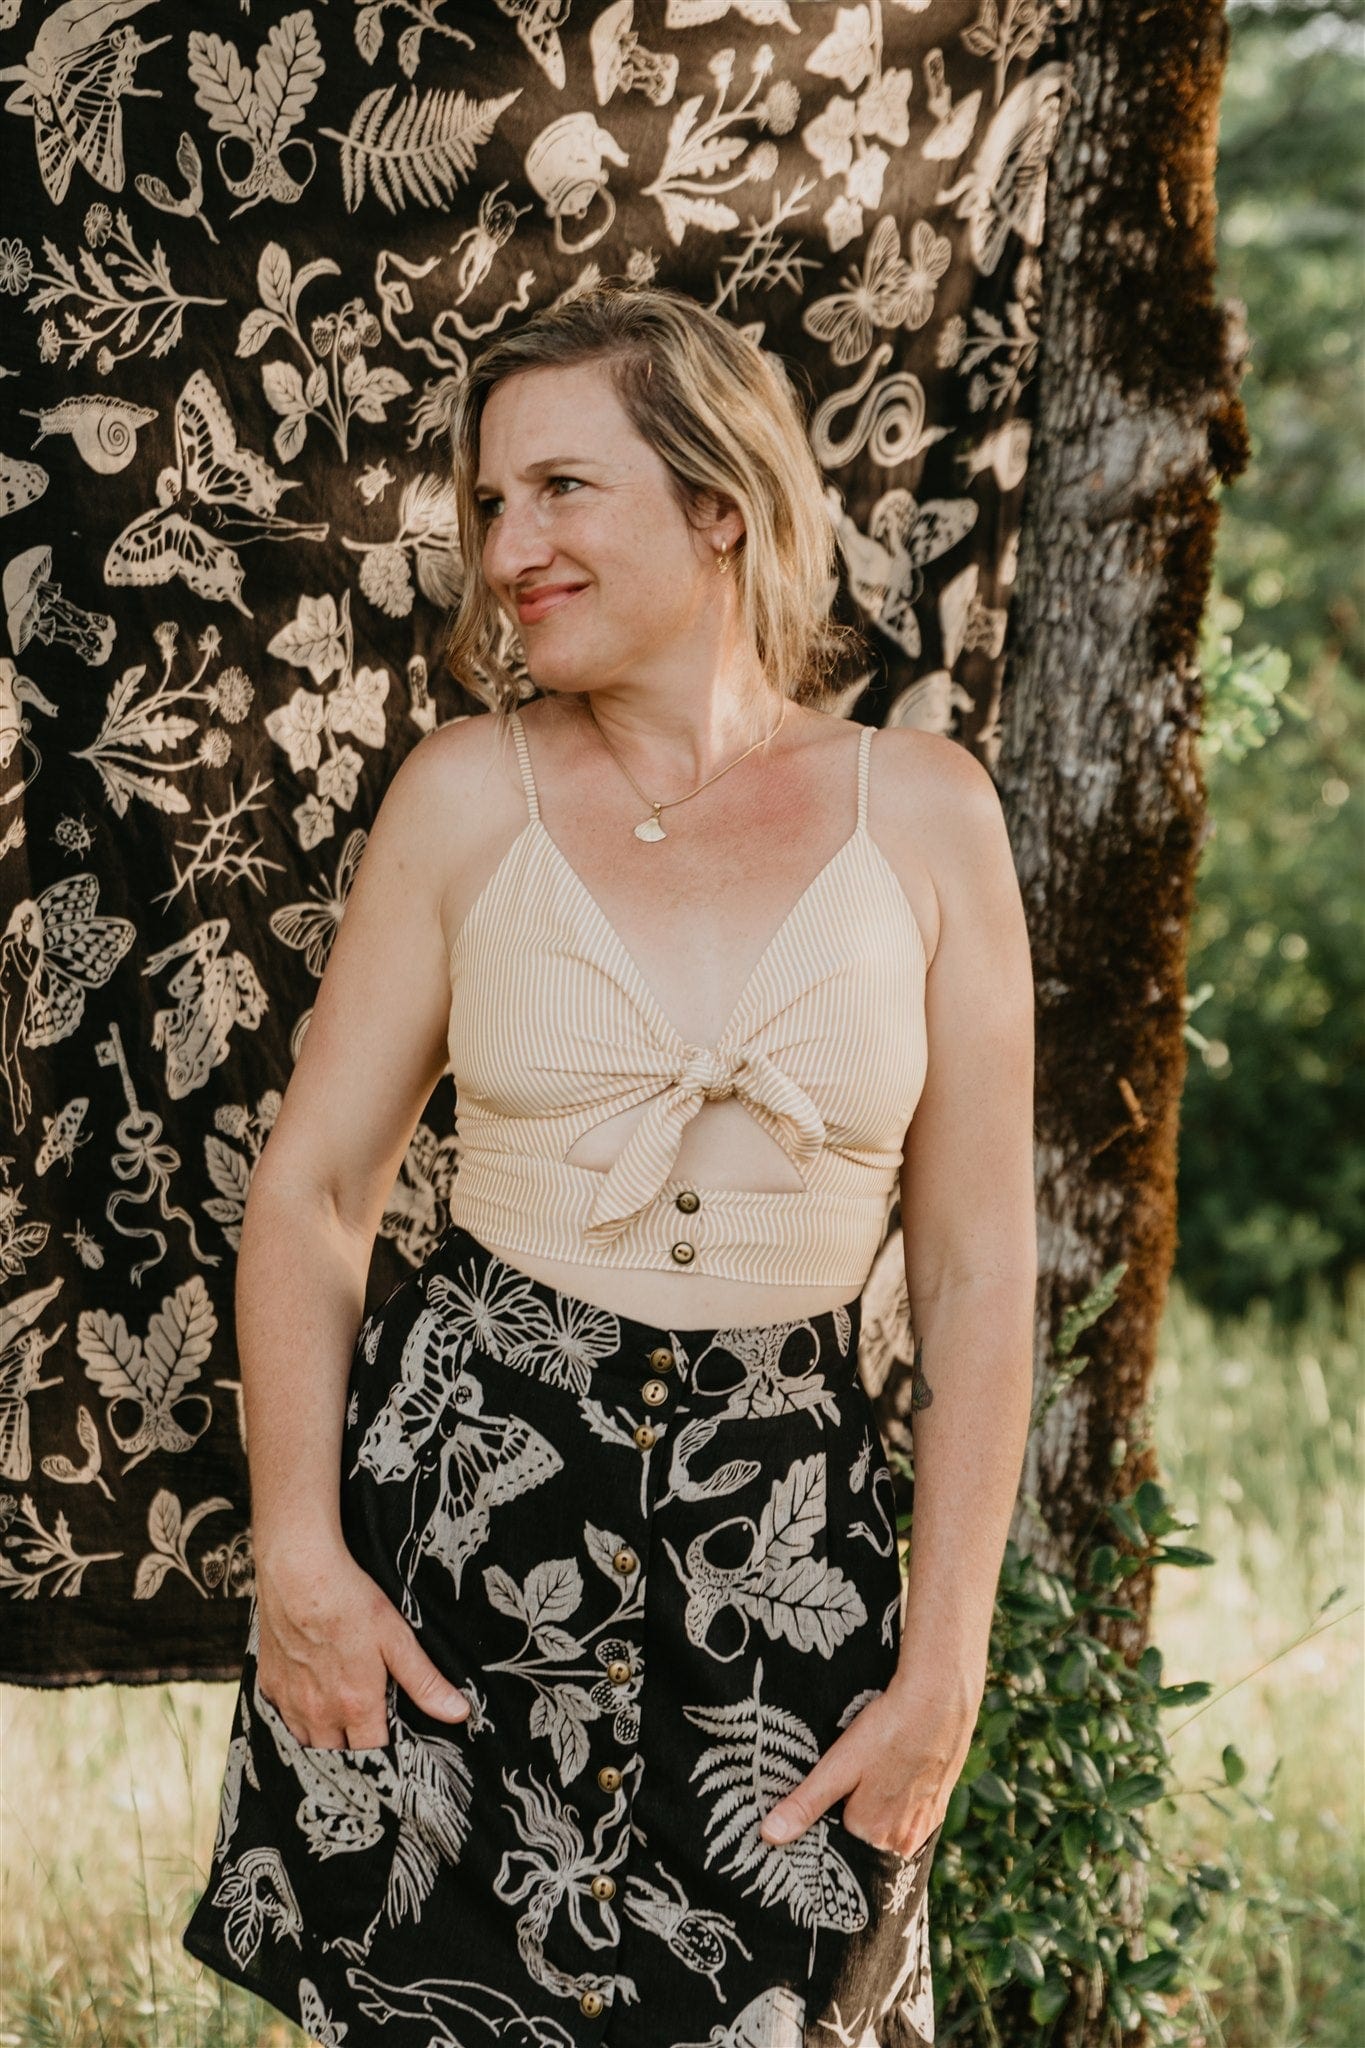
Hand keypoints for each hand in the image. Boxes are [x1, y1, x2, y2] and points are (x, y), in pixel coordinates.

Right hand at [254, 1532, 468, 1749]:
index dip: (387, 1758)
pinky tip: (308, 1706)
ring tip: (341, 1731)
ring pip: (307, 1744)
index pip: (374, 1756)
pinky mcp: (269, 1685)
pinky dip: (296, 1721)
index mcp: (356, 1706)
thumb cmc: (350, 1601)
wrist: (298, 1573)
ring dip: (324, 1743)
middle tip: (369, 1744)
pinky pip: (282, 1720)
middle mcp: (319, 1713)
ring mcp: (290, 1702)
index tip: (397, 1754)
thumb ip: (425, 1681)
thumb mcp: (397, 1638)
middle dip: (355, 1757)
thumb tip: (458, 1713)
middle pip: (338, 1757)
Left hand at [757, 1668, 976, 1855]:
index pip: (837, 1839)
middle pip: (865, 1838)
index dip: (829, 1815)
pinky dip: (902, 1806)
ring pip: (889, 1830)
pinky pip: (911, 1821)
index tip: (829, 1793)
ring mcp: (923, 1827)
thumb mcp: (838, 1765)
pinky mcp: (939, 1809)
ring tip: (876, 1776)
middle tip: (855, 1779)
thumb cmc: (886, 1730)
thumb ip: (805, 1804)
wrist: (940, 1701)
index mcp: (871, 1833)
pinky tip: (897, 1778)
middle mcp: (900, 1841)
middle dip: (855, 1817)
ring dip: (880, 1813)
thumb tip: (768, 1836)